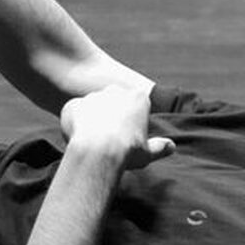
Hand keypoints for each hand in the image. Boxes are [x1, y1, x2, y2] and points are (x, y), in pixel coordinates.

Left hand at [59, 86, 174, 170]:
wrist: (97, 152)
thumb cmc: (126, 152)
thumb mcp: (148, 153)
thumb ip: (160, 147)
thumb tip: (171, 147)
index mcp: (138, 98)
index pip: (137, 105)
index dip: (133, 121)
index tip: (129, 137)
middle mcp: (115, 91)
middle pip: (114, 101)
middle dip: (113, 115)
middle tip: (111, 139)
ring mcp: (92, 97)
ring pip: (94, 107)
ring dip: (93, 119)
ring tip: (94, 142)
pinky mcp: (74, 105)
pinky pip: (74, 113)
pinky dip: (75, 124)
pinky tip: (78, 139)